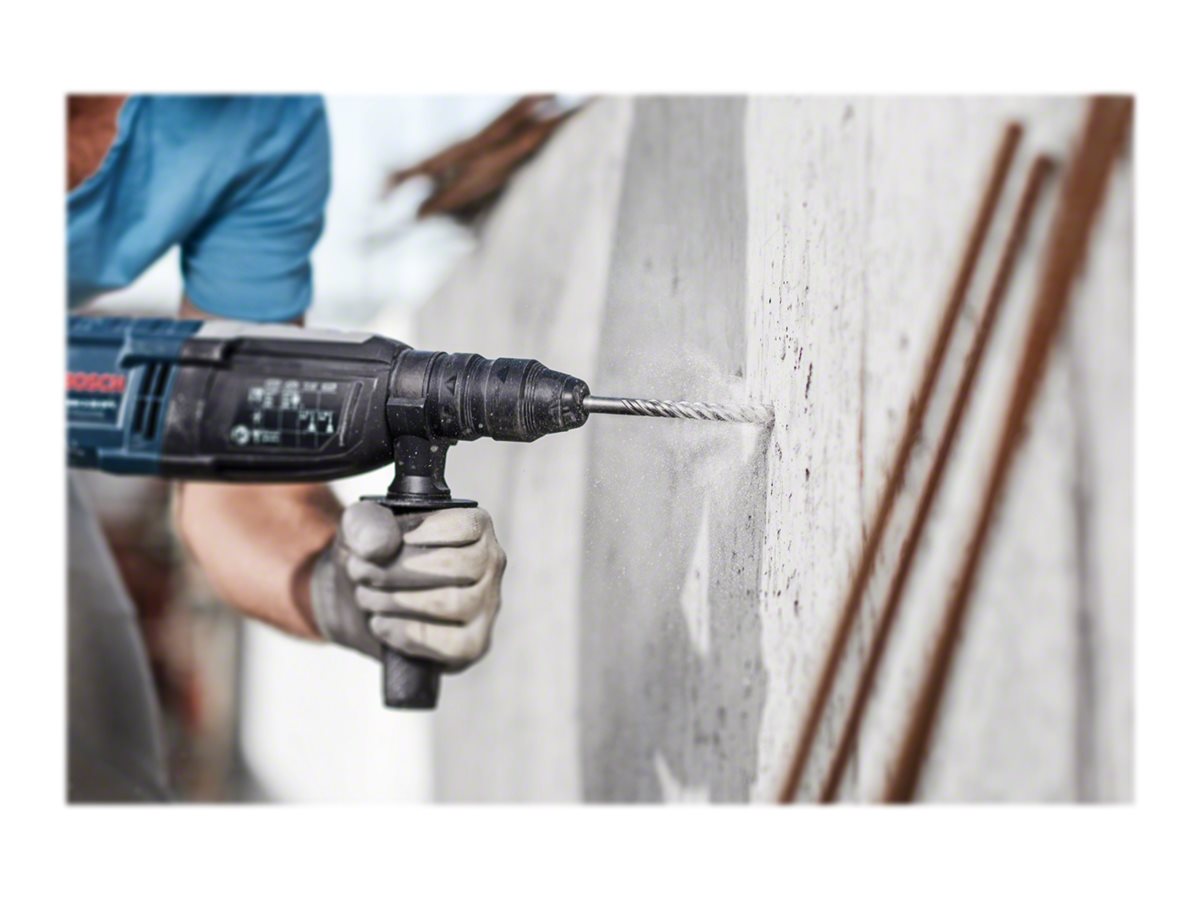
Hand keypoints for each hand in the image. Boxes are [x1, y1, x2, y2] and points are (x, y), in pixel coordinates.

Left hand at [310, 502, 505, 671]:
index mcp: (475, 526)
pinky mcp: (474, 643)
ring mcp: (487, 607)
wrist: (364, 600)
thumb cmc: (375, 557)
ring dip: (396, 601)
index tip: (382, 545)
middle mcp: (491, 564)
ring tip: (368, 597)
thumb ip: (366, 523)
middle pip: (455, 565)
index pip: (461, 527)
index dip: (414, 536)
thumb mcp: (360, 527)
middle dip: (395, 571)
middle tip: (362, 573)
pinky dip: (406, 633)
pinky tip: (382, 623)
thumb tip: (380, 546)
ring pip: (452, 603)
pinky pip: (450, 644)